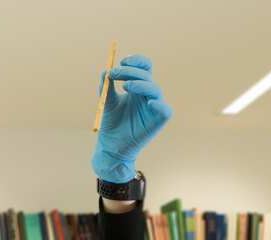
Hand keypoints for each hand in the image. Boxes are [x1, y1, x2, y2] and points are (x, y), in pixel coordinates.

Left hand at [92, 54, 172, 183]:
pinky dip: (159, 104)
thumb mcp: (107, 102)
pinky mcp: (159, 121)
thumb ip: (106, 87)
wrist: (111, 147)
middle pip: (146, 75)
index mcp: (137, 88)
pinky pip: (165, 110)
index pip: (143, 67)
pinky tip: (149, 103)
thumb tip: (106, 70)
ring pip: (155, 89)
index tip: (121, 61)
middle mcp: (147, 95)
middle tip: (115, 73)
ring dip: (140, 84)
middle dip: (130, 72)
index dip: (136, 61)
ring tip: (125, 86)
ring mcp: (154, 107)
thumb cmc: (111, 125)